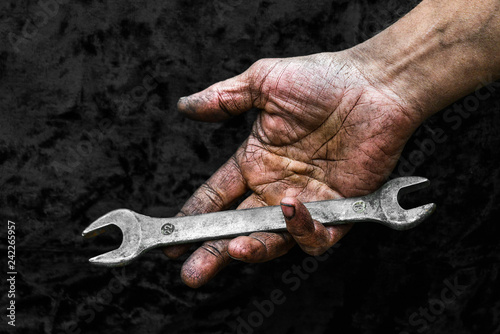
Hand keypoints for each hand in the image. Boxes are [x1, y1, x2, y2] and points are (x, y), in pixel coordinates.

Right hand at [164, 50, 422, 287]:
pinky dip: (303, 230)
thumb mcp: (264, 82)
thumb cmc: (323, 80)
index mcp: (256, 161)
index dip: (194, 217)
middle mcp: (276, 186)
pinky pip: (317, 235)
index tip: (170, 236)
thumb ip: (223, 98)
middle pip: (238, 227)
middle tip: (191, 270)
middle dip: (213, 250)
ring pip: (273, 239)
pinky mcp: (339, 209)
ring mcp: (306, 200)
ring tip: (234, 250)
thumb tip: (185, 106)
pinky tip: (290, 210)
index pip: (217, 196)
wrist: (374, 85)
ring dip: (252, 249)